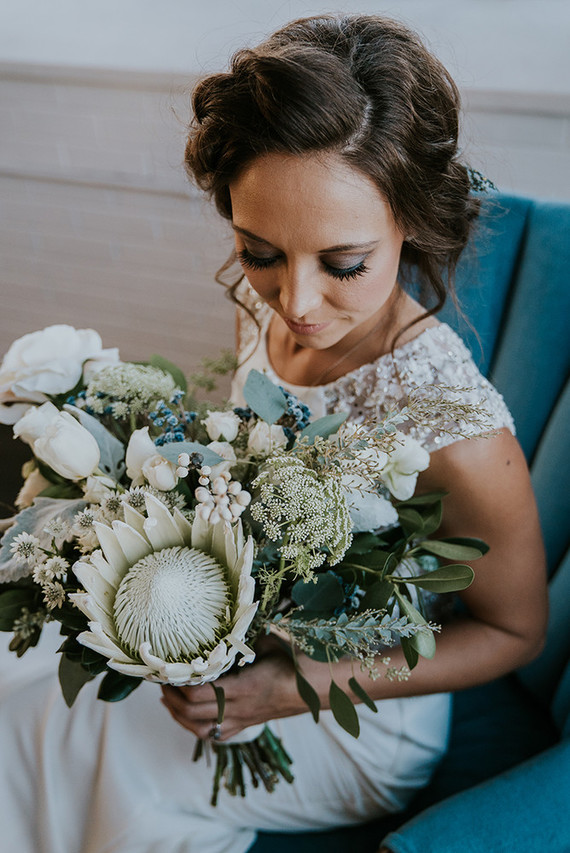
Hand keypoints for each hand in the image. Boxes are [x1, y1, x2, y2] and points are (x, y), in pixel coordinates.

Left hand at [160, 638, 301, 740]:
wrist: (315, 688)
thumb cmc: (295, 660)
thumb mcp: (268, 642)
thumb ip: (243, 639)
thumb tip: (222, 626)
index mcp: (244, 686)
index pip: (200, 692)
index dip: (179, 684)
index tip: (168, 671)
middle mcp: (240, 708)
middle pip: (193, 712)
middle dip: (172, 699)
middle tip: (162, 684)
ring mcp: (242, 720)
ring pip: (200, 730)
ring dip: (180, 718)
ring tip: (168, 702)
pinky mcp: (246, 725)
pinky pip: (216, 735)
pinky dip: (197, 728)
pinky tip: (189, 716)